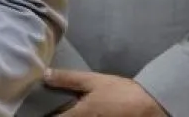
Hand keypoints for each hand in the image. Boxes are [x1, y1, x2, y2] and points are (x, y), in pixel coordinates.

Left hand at [45, 69, 166, 116]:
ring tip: (68, 108)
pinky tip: (83, 111)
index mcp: (79, 115)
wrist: (149, 106)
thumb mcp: (93, 81)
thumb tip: (44, 74)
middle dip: (58, 115)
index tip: (39, 111)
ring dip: (69, 115)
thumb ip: (68, 79)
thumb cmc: (120, 92)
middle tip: (51, 110)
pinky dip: (82, 116)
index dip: (46, 116)